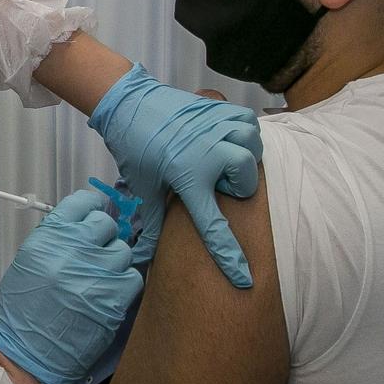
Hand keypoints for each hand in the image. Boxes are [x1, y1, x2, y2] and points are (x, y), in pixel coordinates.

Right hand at [0, 190, 141, 383]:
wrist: (25, 355)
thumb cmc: (22, 312)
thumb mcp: (28, 263)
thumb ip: (55, 240)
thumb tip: (83, 226)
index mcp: (47, 239)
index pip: (81, 204)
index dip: (92, 207)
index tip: (95, 214)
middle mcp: (72, 251)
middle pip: (106, 224)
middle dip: (103, 236)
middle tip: (96, 252)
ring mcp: (96, 274)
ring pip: (122, 251)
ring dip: (114, 262)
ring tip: (99, 279)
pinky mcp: (113, 300)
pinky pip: (133, 277)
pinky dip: (124, 284)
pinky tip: (109, 294)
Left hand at [88, 64, 259, 287]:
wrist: (130, 105)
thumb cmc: (136, 148)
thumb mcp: (144, 188)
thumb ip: (151, 222)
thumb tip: (142, 257)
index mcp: (188, 178)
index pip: (213, 226)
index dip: (228, 256)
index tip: (243, 278)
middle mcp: (208, 153)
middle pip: (247, 178)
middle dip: (237, 184)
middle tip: (215, 180)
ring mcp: (216, 127)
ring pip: (252, 146)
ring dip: (243, 154)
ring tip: (224, 157)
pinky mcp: (219, 109)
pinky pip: (248, 121)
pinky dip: (244, 130)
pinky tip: (228, 137)